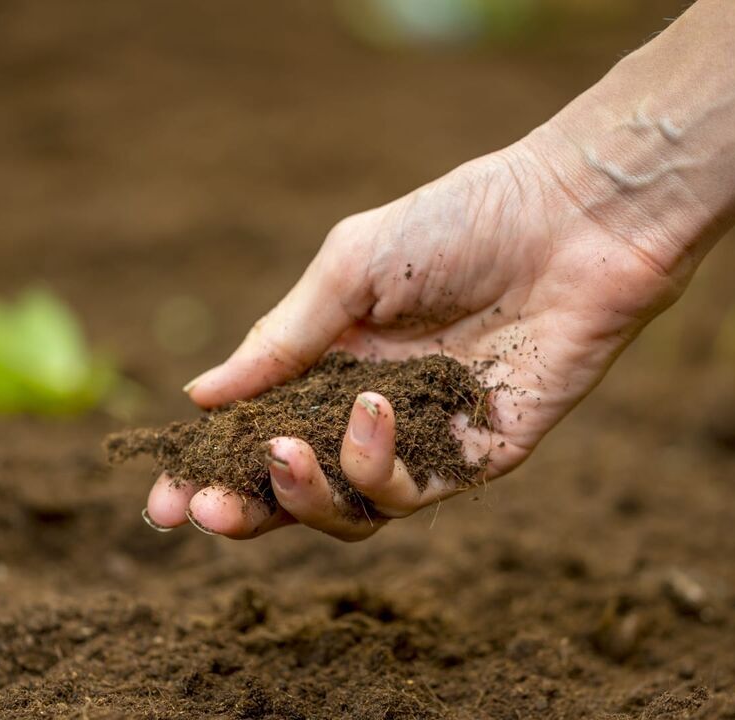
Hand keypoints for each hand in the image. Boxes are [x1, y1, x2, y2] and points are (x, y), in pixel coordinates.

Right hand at [144, 138, 689, 540]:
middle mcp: (370, 411)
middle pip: (295, 490)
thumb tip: (199, 397)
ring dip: (306, 493)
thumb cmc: (459, 223)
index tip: (162, 498)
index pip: (257, 433)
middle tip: (206, 513)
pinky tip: (372, 410)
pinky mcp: (478, 458)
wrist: (572, 220)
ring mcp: (424, 440)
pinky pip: (412, 494)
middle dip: (246, 509)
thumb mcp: (349, 270)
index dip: (210, 470)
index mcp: (330, 364)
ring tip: (287, 449)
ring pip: (348, 510)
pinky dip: (376, 465)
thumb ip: (279, 340)